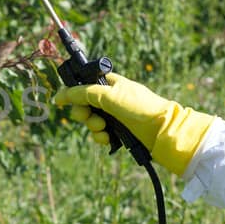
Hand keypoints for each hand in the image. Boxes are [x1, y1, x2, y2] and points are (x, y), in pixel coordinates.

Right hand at [53, 73, 213, 175]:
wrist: (163, 131)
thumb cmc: (140, 108)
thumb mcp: (109, 96)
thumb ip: (84, 93)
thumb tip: (61, 94)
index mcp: (110, 84)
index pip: (83, 84)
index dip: (73, 92)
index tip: (62, 101)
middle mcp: (111, 98)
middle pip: (84, 105)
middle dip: (83, 113)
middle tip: (89, 117)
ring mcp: (115, 115)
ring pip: (91, 121)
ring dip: (93, 127)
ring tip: (104, 130)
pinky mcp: (119, 131)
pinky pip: (101, 134)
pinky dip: (101, 137)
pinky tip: (108, 139)